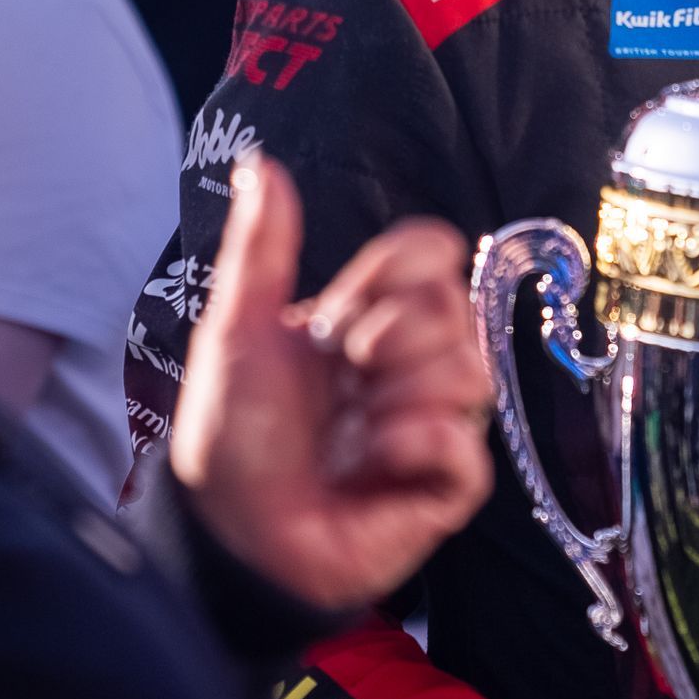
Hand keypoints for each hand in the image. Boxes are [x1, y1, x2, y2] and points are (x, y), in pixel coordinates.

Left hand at [170, 156, 490, 613]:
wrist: (229, 536)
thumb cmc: (229, 439)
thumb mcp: (236, 331)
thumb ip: (262, 248)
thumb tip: (260, 163)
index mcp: (369, 321)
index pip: (432, 257)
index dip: (397, 272)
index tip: (342, 308)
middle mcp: (411, 368)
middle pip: (457, 308)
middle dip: (390, 336)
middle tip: (343, 372)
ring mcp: (433, 426)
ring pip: (470, 374)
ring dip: (397, 398)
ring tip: (352, 431)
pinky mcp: (446, 488)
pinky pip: (464, 447)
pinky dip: (410, 449)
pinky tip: (368, 468)